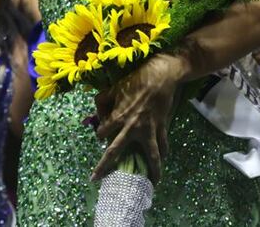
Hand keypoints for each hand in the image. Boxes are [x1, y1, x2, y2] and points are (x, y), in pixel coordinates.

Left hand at [92, 53, 186, 182]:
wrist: (161, 76)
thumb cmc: (135, 80)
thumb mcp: (113, 87)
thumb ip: (102, 100)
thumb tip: (98, 113)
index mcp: (118, 117)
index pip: (102, 133)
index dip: (100, 133)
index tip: (102, 133)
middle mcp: (131, 128)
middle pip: (114, 151)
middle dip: (104, 166)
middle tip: (96, 178)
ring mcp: (148, 130)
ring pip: (150, 155)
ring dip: (152, 169)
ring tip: (152, 182)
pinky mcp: (161, 127)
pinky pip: (163, 144)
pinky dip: (163, 153)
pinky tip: (162, 159)